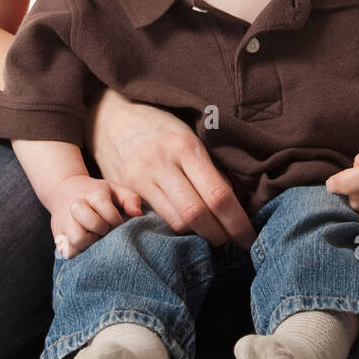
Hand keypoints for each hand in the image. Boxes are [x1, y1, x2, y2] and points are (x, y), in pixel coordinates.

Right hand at [49, 174, 141, 258]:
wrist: (63, 191)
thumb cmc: (95, 193)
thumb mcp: (114, 189)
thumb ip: (130, 198)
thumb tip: (137, 215)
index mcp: (93, 194)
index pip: (107, 211)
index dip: (116, 222)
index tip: (119, 224)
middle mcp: (75, 207)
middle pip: (90, 224)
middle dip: (101, 230)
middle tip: (104, 230)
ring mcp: (64, 222)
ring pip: (77, 241)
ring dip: (90, 243)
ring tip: (94, 238)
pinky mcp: (57, 235)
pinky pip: (68, 251)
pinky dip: (78, 251)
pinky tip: (85, 244)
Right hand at [85, 87, 256, 248]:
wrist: (109, 116)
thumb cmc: (158, 125)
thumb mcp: (189, 134)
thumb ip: (208, 167)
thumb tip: (234, 202)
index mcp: (186, 147)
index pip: (217, 195)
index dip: (237, 223)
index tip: (249, 239)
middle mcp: (162, 163)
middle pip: (196, 215)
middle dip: (219, 236)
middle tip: (231, 243)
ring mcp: (140, 179)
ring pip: (175, 222)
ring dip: (196, 235)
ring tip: (209, 234)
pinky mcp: (125, 191)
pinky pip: (153, 221)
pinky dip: (172, 229)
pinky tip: (183, 227)